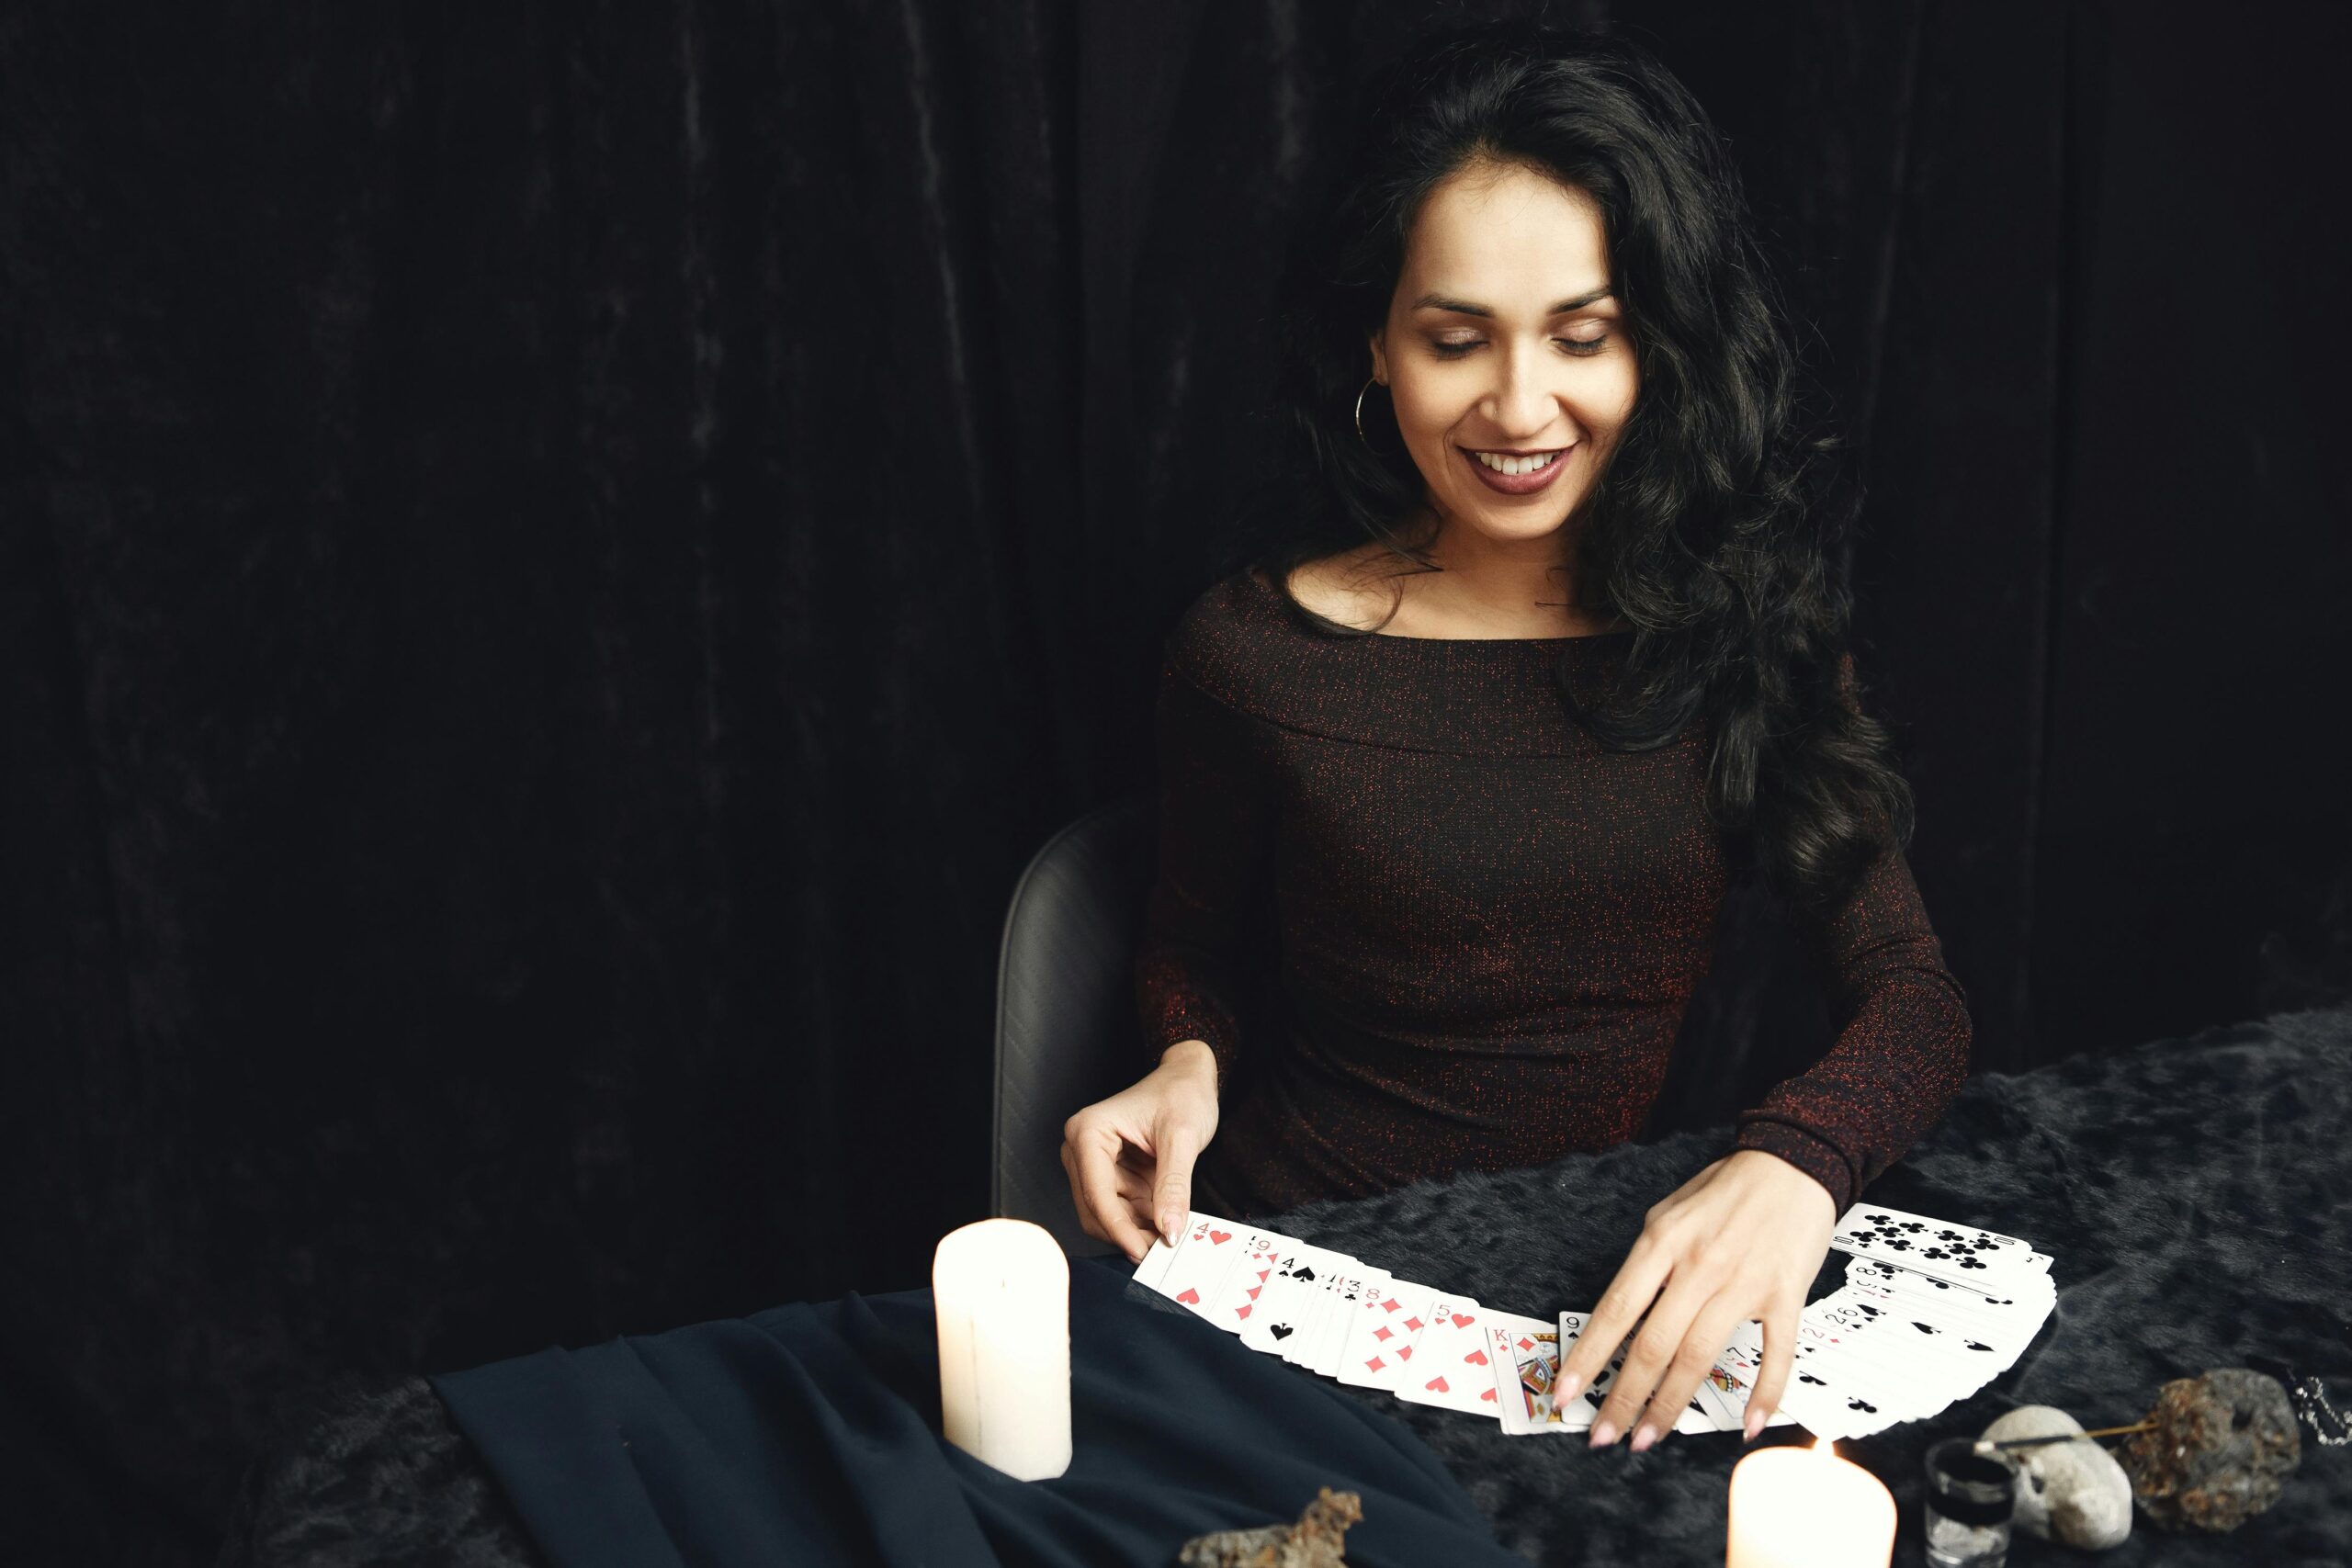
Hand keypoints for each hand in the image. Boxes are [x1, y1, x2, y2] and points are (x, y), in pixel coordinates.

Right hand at [1060, 1041, 1220, 1262]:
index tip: (1146, 1253)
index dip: (1119, 1229)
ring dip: (1136, 1230)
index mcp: (1088, 1131)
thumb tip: (1169, 1231)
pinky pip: (1121, 1209)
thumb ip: (1174, 1185)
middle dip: (1127, 1233)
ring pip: (1106, 1216)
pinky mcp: (1111, 1174)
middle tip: (1163, 1253)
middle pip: (1094, 1210)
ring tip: (1170, 1237)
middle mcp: (1081, 1148)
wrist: (1190, 1078)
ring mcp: (1094, 1163)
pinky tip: (1165, 1224)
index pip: (1097, 1194)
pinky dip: (1141, 1221)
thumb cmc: (1183, 1093)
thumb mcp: (1183, 1137)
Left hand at [1557, 1149, 1834, 1449]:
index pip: (1615, 1311)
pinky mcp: (1785, 1296)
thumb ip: (1647, 1262)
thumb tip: (1624, 1313)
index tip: (1566, 1395)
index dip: (1588, 1358)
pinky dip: (1761, 1394)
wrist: (1793, 1163)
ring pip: (1699, 1357)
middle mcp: (1698, 1266)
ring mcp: (1743, 1284)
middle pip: (1652, 1345)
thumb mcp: (1668, 1213)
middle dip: (1624, 1398)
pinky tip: (1744, 1427)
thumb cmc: (1726, 1188)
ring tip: (1648, 1438)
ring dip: (1670, 1405)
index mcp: (1662, 1242)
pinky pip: (1774, 1355)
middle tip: (1605, 1436)